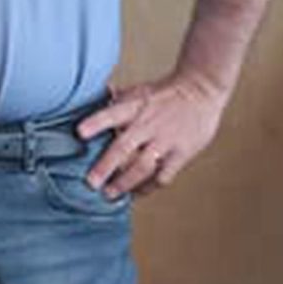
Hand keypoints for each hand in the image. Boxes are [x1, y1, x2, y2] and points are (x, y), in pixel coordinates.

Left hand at [78, 70, 228, 197]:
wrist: (202, 89)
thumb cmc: (165, 93)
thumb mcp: (138, 90)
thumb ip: (115, 99)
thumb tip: (90, 95)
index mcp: (135, 107)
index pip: (112, 113)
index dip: (96, 123)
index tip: (80, 133)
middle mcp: (148, 124)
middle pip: (124, 147)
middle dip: (105, 167)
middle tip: (91, 183)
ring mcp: (165, 140)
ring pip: (142, 166)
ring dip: (124, 183)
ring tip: (109, 194)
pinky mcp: (181, 152)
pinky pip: (163, 175)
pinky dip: (149, 187)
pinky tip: (137, 194)